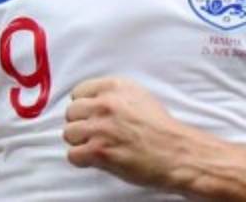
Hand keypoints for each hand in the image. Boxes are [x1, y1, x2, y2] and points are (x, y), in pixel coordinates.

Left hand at [63, 77, 197, 190]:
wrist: (176, 152)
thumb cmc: (161, 128)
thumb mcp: (139, 96)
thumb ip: (113, 95)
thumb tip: (90, 102)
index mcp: (115, 87)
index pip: (78, 92)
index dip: (84, 107)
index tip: (91, 116)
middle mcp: (106, 103)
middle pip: (71, 113)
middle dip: (81, 124)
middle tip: (95, 134)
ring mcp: (101, 127)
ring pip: (69, 133)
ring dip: (80, 143)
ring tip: (97, 147)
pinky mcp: (99, 150)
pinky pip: (73, 155)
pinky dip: (82, 160)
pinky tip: (96, 159)